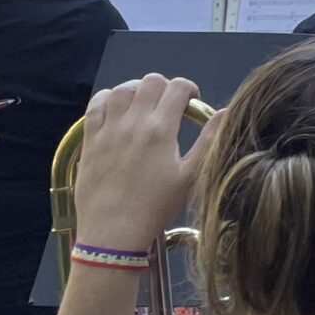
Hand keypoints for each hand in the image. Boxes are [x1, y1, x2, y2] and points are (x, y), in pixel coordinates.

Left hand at [67, 74, 203, 254]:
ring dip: (137, 90)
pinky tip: (118, 110)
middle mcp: (133, 123)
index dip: (189, 89)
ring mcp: (108, 130)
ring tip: (143, 105)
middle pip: (150, 81)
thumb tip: (224, 112)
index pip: (178, 87)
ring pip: (122, 89)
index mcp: (160, 130)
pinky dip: (109, 99)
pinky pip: (96, 105)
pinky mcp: (90, 140)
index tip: (191, 103)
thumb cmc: (154, 207)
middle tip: (169, 106)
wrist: (113, 233)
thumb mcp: (190, 177)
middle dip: (165, 87)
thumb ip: (208, 140)